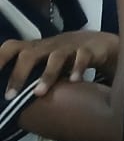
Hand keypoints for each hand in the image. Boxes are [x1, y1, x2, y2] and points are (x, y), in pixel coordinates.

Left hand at [0, 31, 118, 99]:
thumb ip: (27, 72)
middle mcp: (48, 46)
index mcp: (34, 48)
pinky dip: (78, 68)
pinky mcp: (89, 49)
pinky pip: (83, 57)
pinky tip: (75, 82)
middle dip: (18, 75)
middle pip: (28, 55)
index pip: (10, 48)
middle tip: (10, 96)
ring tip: (38, 93)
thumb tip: (5, 95)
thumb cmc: (63, 57)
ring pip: (55, 58)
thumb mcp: (43, 61)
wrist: (98, 43)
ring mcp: (69, 47)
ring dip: (46, 75)